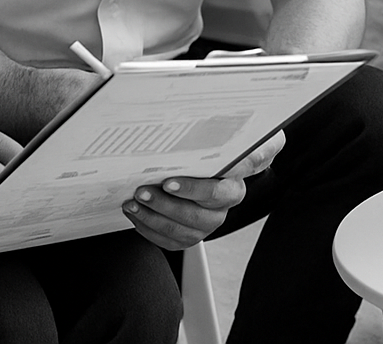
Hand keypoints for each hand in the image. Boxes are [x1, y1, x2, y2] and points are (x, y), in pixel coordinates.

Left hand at [123, 131, 284, 250]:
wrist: (203, 169)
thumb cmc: (215, 155)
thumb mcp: (232, 143)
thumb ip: (241, 144)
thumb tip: (248, 140)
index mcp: (232, 188)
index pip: (216, 192)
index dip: (192, 190)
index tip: (169, 182)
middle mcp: (220, 211)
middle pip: (195, 216)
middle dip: (165, 204)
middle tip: (143, 191)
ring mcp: (204, 227)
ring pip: (179, 231)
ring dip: (152, 217)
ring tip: (134, 203)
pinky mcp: (188, 237)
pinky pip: (168, 241)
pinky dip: (148, 229)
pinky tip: (136, 214)